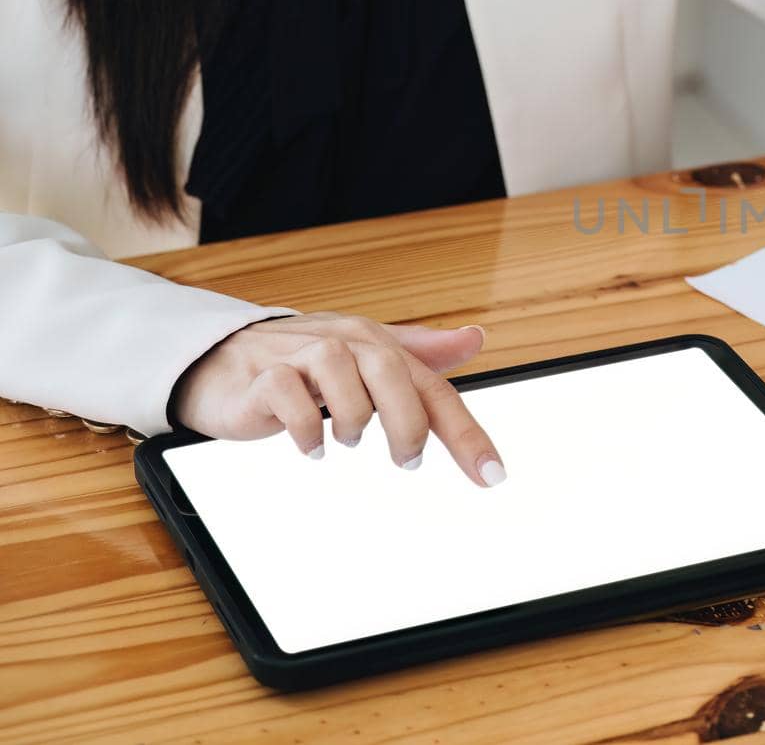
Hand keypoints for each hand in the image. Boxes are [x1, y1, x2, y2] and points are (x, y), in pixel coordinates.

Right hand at [171, 312, 504, 485]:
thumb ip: (421, 353)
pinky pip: (288, 395)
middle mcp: (345, 343)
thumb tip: (474, 337)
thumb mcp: (367, 355)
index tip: (493, 475)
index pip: (434, 387)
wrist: (223, 358)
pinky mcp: (261, 377)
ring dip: (352, 419)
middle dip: (407, 424)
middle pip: (391, 372)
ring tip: (347, 439)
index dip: (466, 433)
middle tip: (407, 459)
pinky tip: (310, 447)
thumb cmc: (304, 362)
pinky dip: (304, 428)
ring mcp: (300, 355)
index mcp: (377, 343)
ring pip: (341, 377)